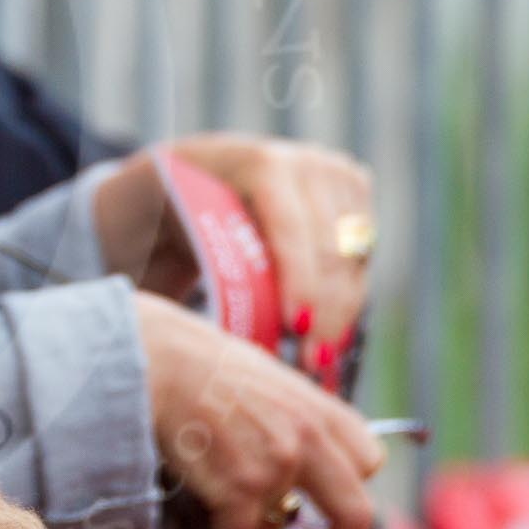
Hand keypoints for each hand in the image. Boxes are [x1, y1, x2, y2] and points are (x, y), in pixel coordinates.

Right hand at [136, 293, 384, 528]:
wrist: (154, 360)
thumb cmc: (200, 362)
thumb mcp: (267, 377)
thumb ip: (293, 415)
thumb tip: (294, 452)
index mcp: (320, 409)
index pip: (367, 462)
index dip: (350, 484)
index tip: (333, 504)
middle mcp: (308, 439)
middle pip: (354, 513)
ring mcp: (275, 467)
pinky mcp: (237, 490)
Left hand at [165, 133, 374, 364]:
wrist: (199, 172)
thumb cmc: (173, 209)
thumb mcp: (166, 224)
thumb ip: (196, 265)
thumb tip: (218, 331)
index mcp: (259, 164)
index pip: (292, 229)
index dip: (300, 281)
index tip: (296, 328)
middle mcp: (307, 163)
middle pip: (333, 249)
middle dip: (324, 312)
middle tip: (310, 364)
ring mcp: (337, 175)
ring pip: (355, 260)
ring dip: (341, 315)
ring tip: (320, 361)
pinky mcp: (356, 192)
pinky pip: (362, 257)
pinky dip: (348, 300)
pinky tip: (330, 337)